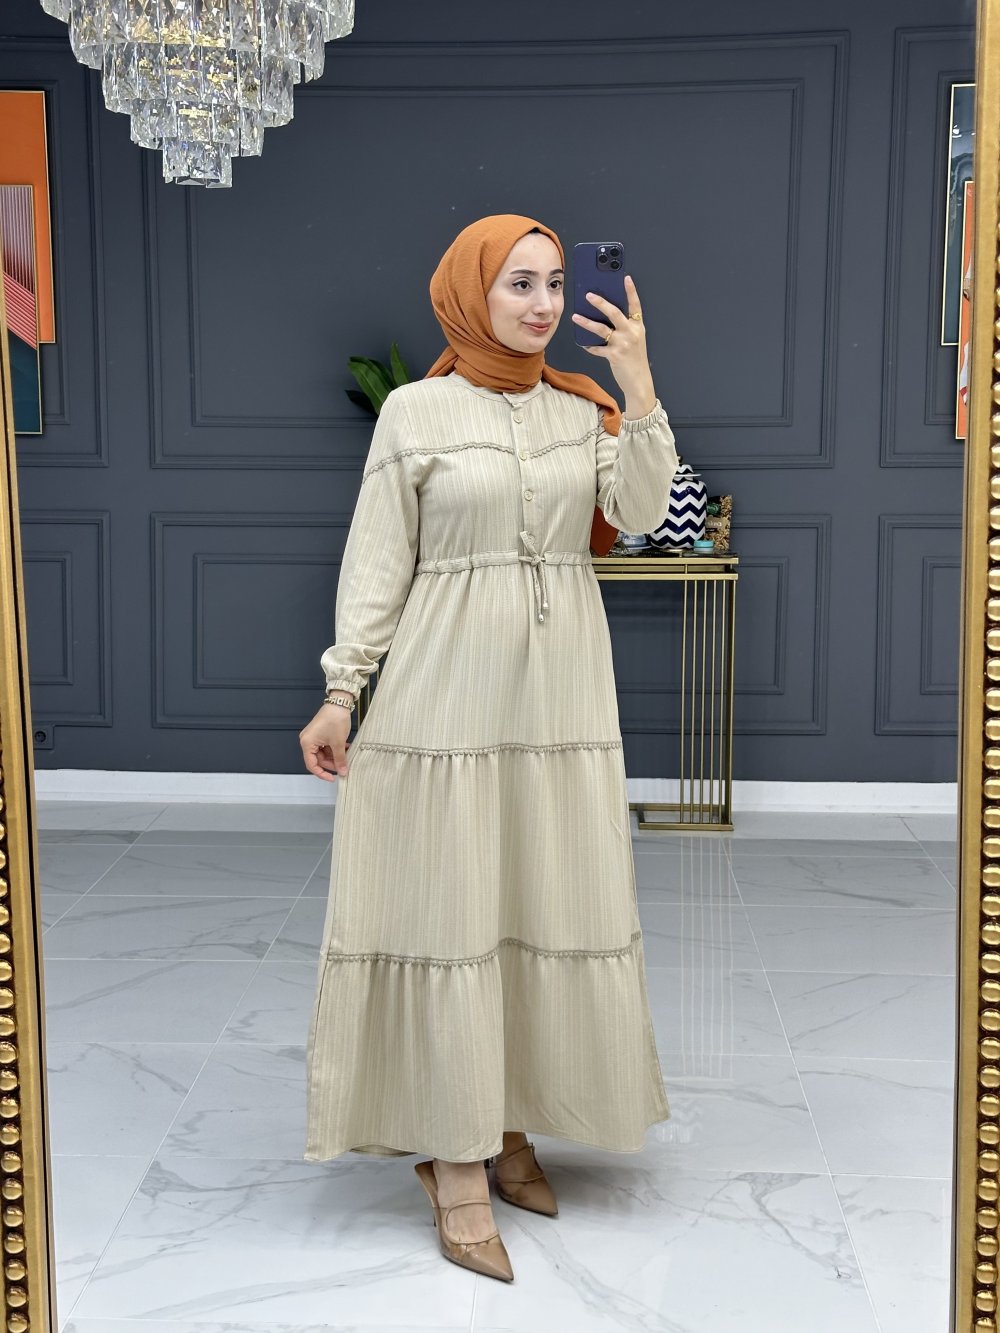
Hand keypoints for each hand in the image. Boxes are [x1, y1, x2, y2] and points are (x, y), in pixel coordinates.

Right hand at [299, 705, 351, 780]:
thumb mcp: (338, 743)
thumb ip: (340, 759)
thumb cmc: (335, 719)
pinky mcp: (321, 734)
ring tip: (347, 757)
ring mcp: (314, 737)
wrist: (339, 703)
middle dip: (332, 764)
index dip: (322, 774)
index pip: (312, 765)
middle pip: (319, 760)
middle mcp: (308, 741)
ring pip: (324, 754)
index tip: (333, 778)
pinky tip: (346, 749)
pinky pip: (327, 747)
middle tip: (344, 766)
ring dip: (335, 756)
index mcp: (307, 743)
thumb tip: (342, 772)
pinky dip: (335, 750)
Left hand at [571, 274, 655, 416]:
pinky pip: (597, 348)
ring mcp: (623, 344)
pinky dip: (589, 346)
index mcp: (637, 326)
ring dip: (586, 322)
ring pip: (601, 329)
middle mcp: (631, 333)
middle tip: (588, 295)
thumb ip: (623, 328)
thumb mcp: (634, 340)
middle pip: (614, 312)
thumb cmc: (634, 360)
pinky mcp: (614, 355)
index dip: (631, 291)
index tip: (626, 278)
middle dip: (600, 302)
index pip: (635, 305)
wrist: (639, 382)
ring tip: (575, 316)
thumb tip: (603, 316)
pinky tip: (583, 343)